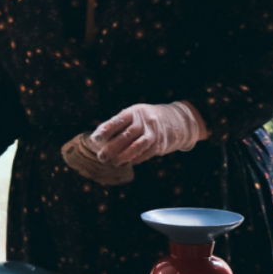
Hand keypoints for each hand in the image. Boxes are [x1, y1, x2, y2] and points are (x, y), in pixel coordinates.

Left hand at [92, 102, 207, 166]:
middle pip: (126, 135)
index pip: (118, 121)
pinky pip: (145, 154)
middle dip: (112, 147)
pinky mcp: (160, 144)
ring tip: (113, 162)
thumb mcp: (134, 115)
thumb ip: (118, 124)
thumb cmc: (147, 119)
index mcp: (135, 111)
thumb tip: (98, 136)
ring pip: (137, 146)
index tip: (95, 139)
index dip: (106, 130)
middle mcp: (145, 121)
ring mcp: (154, 133)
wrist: (177, 120)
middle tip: (101, 156)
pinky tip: (126, 162)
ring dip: (123, 156)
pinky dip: (134, 159)